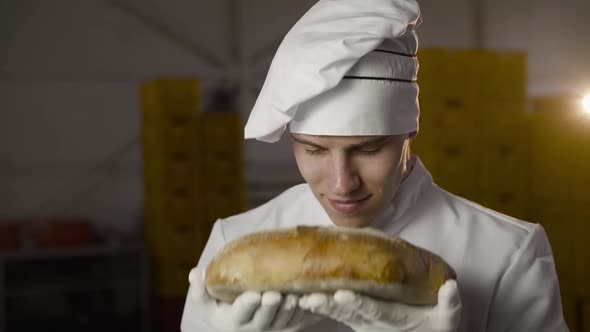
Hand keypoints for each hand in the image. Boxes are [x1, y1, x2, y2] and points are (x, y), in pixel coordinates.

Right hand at [188, 268, 320, 331]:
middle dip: (271, 307)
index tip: (253, 295)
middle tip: (275, 295)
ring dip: (290, 310)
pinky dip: (305, 311)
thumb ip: (200, 289)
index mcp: (233, 321)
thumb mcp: (207, 302)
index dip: (247, 305)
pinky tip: (310, 298)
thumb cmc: (222, 306)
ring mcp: (273, 328)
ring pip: (284, 321)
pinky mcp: (289, 326)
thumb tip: (195, 272)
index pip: (240, 314)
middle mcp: (254, 328)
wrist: (240, 321)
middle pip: (264, 319)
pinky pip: (299, 320)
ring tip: (294, 296)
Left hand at [298, 280, 460, 331]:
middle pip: (347, 313)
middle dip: (328, 305)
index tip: (341, 296)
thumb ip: (449, 305)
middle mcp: (373, 322)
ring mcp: (361, 321)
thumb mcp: (448, 320)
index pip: (373, 310)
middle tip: (310, 298)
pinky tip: (300, 295)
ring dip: (319, 306)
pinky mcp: (354, 317)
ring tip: (300, 296)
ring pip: (337, 313)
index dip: (357, 303)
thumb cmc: (434, 326)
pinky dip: (318, 305)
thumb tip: (450, 286)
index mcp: (394, 318)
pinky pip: (334, 312)